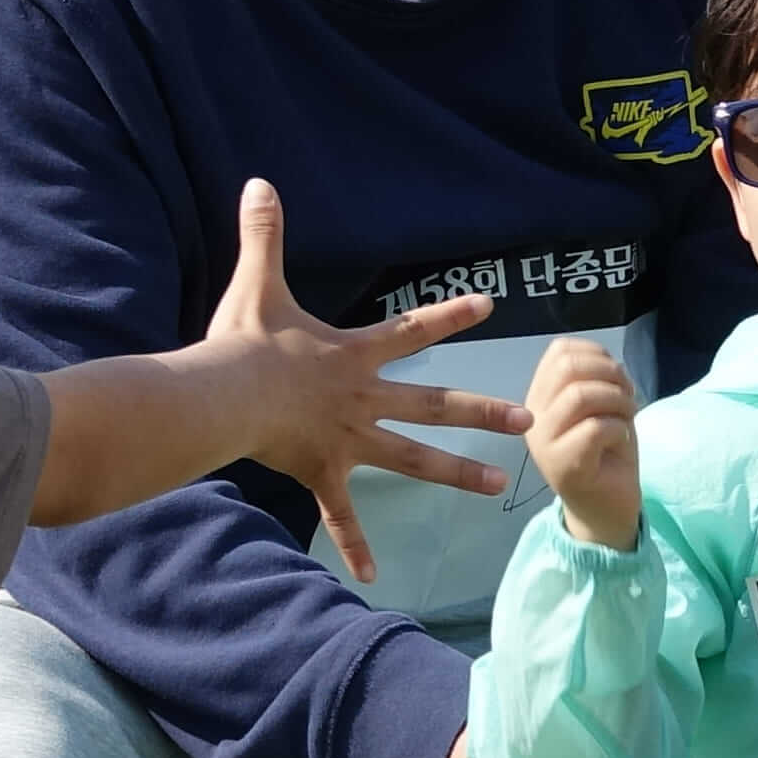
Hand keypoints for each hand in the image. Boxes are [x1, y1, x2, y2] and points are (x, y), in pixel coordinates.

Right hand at [194, 180, 527, 582]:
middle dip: (482, 412)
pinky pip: (343, 512)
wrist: (227, 392)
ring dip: (454, 473)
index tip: (491, 306)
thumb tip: (259, 183)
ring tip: (495, 488)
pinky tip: (372, 573)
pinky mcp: (323, 469)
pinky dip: (356, 542)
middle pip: (433, 405)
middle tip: (529, 420)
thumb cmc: (244, 342)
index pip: (412, 329)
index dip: (450, 315)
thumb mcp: (257, 283)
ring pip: (412, 459)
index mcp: (353, 354)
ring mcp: (348, 438)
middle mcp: (363, 398)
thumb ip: (264, 235)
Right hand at [523, 336, 643, 550]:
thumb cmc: (606, 456)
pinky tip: (621, 441)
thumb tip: (607, 360)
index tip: (617, 379)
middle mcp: (533, 416)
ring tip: (627, 417)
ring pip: (580, 395)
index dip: (598, 354)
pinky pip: (595, 428)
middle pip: (567, 367)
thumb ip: (596, 380)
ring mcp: (544, 442)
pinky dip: (619, 428)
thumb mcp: (601, 408)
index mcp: (540, 397)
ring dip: (618, 401)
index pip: (560, 351)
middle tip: (627, 397)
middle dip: (610, 374)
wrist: (606, 510)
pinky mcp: (563, 464)